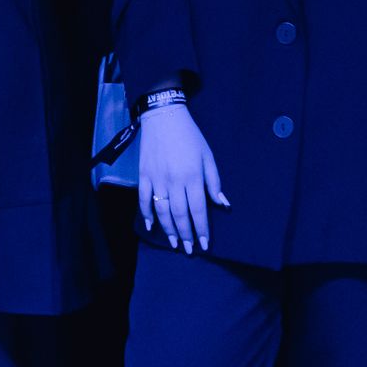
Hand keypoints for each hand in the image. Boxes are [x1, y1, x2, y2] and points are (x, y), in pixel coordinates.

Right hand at [136, 101, 227, 253]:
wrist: (163, 117)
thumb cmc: (190, 137)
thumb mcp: (208, 156)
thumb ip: (214, 182)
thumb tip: (223, 205)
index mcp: (193, 177)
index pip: (198, 210)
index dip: (202, 229)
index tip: (205, 244)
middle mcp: (174, 181)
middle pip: (180, 214)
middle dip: (186, 234)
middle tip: (190, 249)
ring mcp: (157, 179)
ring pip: (162, 211)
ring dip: (168, 229)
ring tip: (175, 243)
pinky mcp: (144, 175)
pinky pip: (143, 199)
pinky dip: (147, 214)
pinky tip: (152, 226)